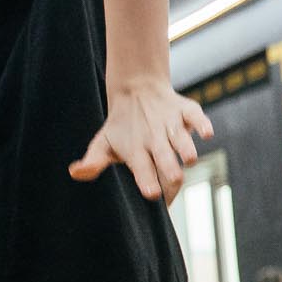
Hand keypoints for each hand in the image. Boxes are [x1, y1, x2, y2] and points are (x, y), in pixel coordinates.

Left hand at [70, 82, 212, 201]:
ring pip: (180, 137)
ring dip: (185, 146)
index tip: (151, 194)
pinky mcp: (185, 110)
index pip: (141, 167)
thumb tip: (75, 172)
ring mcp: (170, 123)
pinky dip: (201, 123)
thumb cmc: (121, 126)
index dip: (147, 179)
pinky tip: (207, 133)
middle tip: (174, 180)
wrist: (136, 88)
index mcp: (135, 149)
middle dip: (169, 168)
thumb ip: (93, 162)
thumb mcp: (103, 143)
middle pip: (162, 155)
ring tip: (191, 159)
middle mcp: (154, 137)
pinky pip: (194, 116)